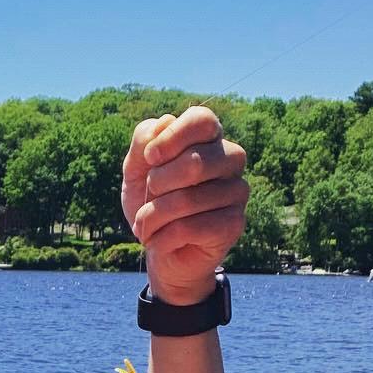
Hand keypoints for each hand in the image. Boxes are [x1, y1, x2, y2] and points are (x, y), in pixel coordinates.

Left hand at [122, 107, 247, 305]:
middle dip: (157, 184)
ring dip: (152, 218)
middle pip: (195, 162)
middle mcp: (231, 160)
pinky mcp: (234, 224)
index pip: (201, 120)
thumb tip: (163, 123)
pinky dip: (161, 238)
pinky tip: (158, 242)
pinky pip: (188, 228)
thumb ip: (143, 143)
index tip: (150, 159)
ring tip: (144, 226)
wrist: (161, 252)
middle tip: (147, 198)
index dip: (172, 137)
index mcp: (209, 139)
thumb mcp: (136, 172)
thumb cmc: (152, 204)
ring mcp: (237, 191)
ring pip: (186, 201)